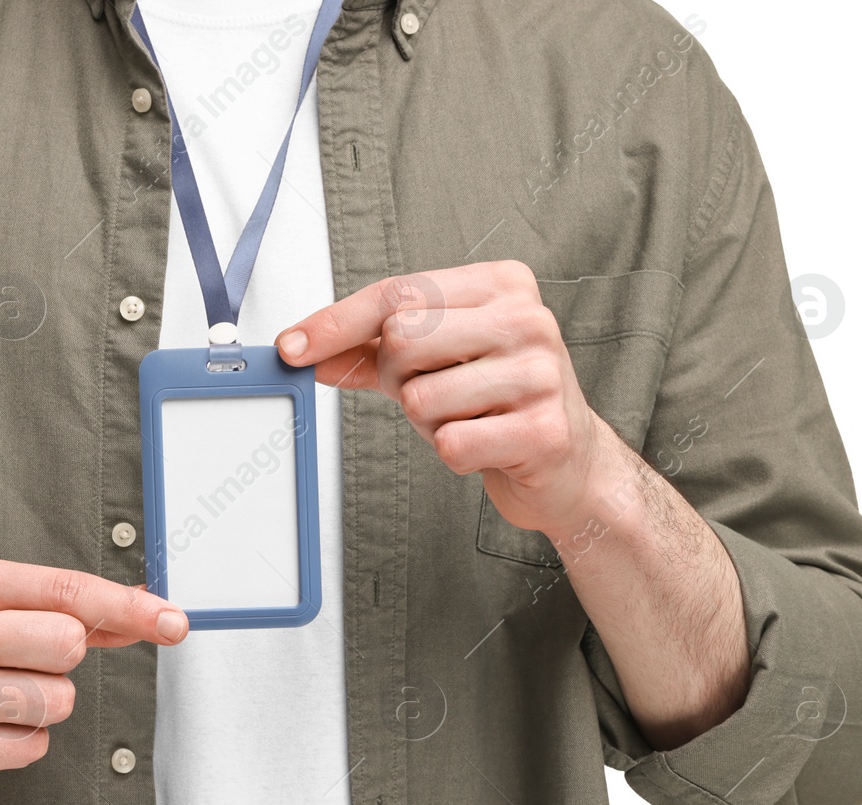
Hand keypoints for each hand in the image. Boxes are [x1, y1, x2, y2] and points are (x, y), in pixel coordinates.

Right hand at [0, 556, 187, 797]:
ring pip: (56, 701)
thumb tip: (151, 611)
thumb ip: (75, 608)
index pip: (67, 590)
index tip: (173, 621)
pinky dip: (20, 742)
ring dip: (42, 706)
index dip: (129, 608)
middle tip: (21, 663)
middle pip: (68, 644)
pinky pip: (32, 746)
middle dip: (61, 661)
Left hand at [275, 260, 621, 537]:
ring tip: (468, 418)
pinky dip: (454, 453)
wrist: (568, 462)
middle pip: (404, 340)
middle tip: (435, 392)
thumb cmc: (499, 401)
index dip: (336, 323)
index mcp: (502, 285)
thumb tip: (304, 348)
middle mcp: (527, 319)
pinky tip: (486, 445)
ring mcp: (541, 374)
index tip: (292, 347)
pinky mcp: (543, 430)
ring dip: (429, 422)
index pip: (398, 294)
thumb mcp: (436, 361)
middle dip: (399, 379)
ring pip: (422, 398)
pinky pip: (451, 443)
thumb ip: (370, 350)